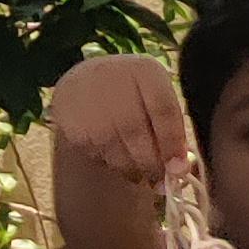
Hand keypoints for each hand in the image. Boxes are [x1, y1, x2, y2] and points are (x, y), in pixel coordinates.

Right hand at [51, 55, 195, 189]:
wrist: (85, 84)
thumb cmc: (134, 97)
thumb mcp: (158, 103)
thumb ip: (173, 133)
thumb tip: (179, 169)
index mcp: (143, 69)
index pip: (162, 108)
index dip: (172, 144)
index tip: (177, 169)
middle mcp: (113, 75)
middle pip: (136, 132)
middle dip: (152, 163)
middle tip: (158, 179)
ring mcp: (87, 97)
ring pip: (115, 149)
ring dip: (132, 168)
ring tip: (137, 167)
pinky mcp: (69, 118)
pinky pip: (97, 154)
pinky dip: (110, 162)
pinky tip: (113, 152)